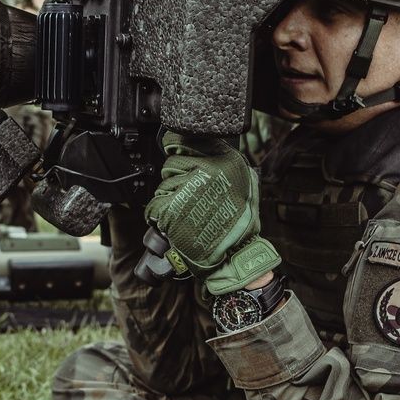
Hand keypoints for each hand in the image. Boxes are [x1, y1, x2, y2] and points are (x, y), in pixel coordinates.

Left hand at [144, 131, 279, 294]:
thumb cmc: (239, 225)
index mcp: (227, 162)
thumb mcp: (244, 185)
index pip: (189, 142)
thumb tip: (200, 146)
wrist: (235, 257)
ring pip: (163, 186)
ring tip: (188, 214)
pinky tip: (176, 224)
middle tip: (190, 198)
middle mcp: (208, 172)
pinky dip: (159, 217)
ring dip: (168, 200)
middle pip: (172, 163)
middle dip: (175, 180)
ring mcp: (189, 190)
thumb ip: (225, 164)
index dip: (178, 148)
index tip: (175, 150)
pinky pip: (155, 206)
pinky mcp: (173, 210)